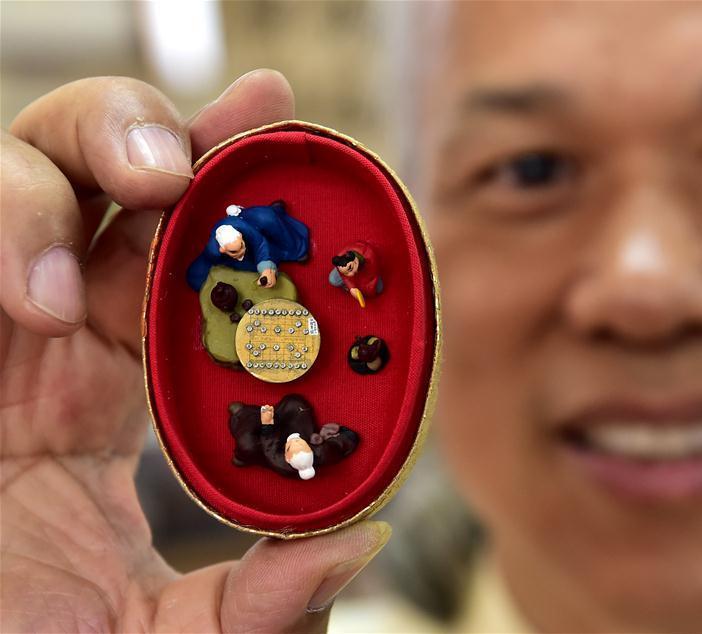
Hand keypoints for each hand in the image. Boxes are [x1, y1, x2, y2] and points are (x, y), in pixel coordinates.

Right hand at [0, 70, 389, 632]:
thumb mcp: (164, 630)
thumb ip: (261, 600)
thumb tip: (362, 542)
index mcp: (121, 387)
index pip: (184, 265)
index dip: (238, 199)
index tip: (292, 136)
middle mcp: (55, 337)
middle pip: (110, 186)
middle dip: (171, 134)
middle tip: (243, 127)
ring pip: (33, 175)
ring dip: (94, 152)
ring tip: (154, 183)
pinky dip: (5, 229)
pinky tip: (44, 291)